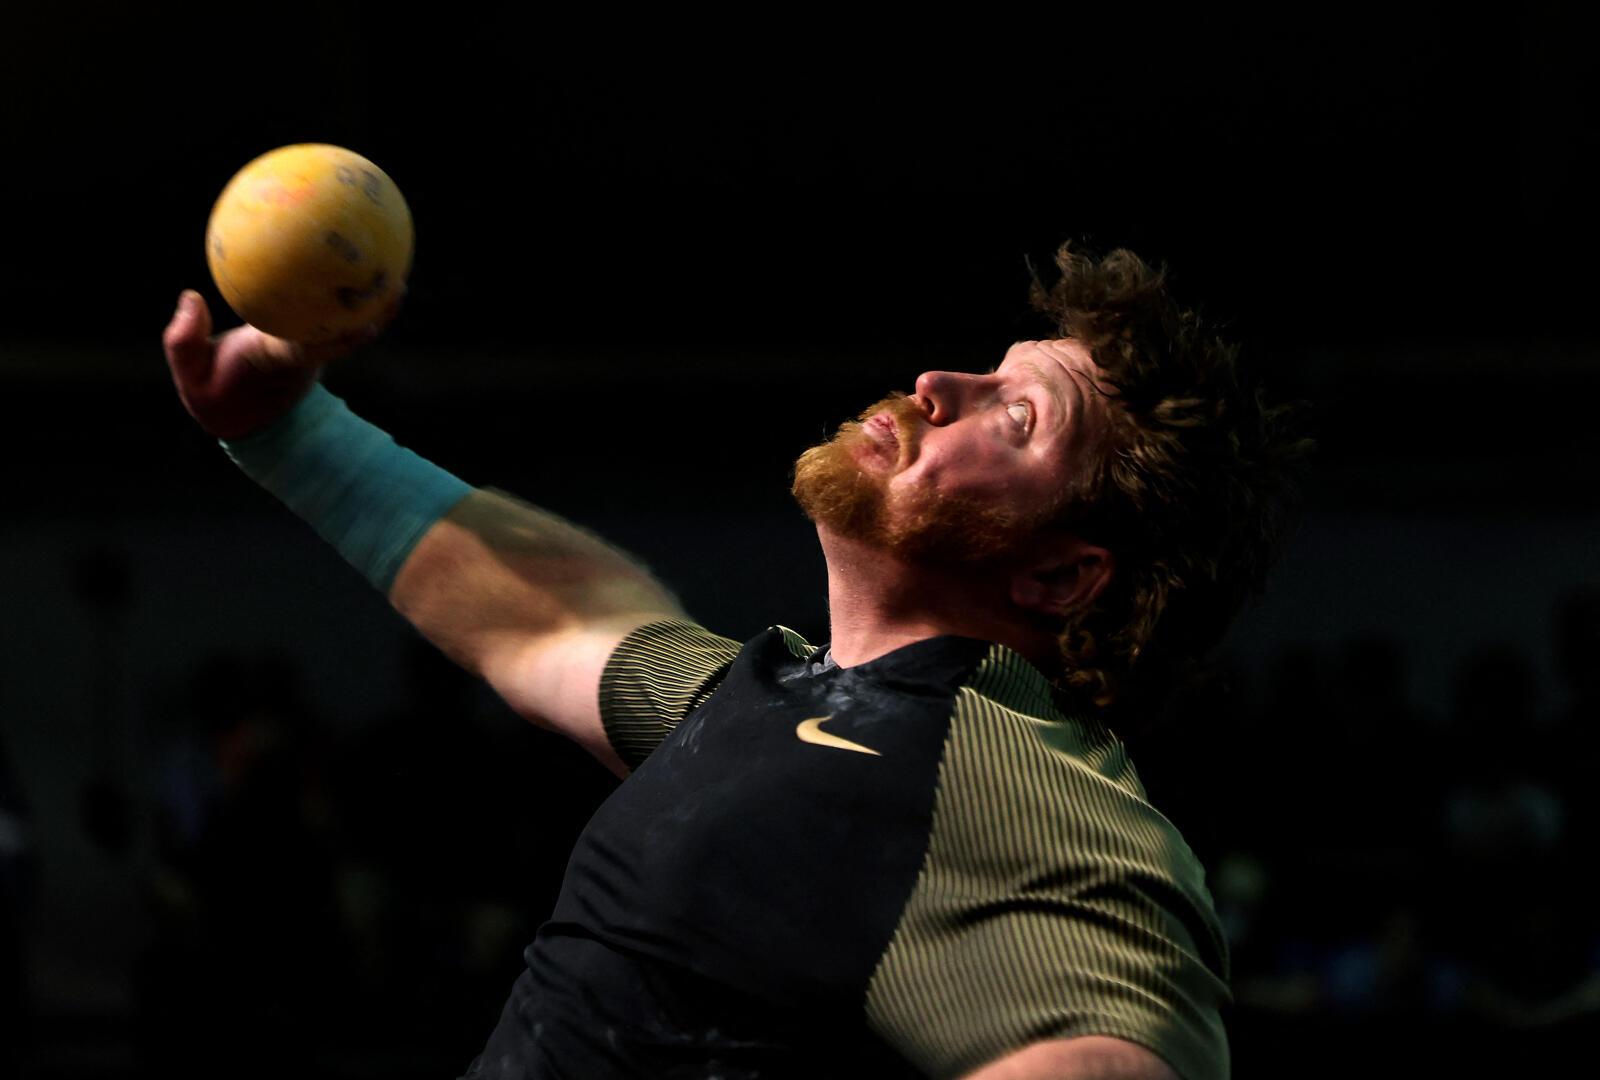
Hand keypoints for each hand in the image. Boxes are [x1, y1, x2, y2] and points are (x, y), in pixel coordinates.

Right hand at [161, 290, 395, 439]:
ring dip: (371, 303)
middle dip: (374, 313)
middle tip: (398, 285)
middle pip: (346, 335)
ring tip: (394, 270)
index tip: (365, 324)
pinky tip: (352, 261)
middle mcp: (303, 354)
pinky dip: (344, 294)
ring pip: (346, 325)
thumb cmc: (213, 390)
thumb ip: (182, 338)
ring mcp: (311, 348)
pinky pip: (332, 315)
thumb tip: (191, 298)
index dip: (339, 339)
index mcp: (276, 360)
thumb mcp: (188, 372)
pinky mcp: (311, 339)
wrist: (238, 414)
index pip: (309, 349)